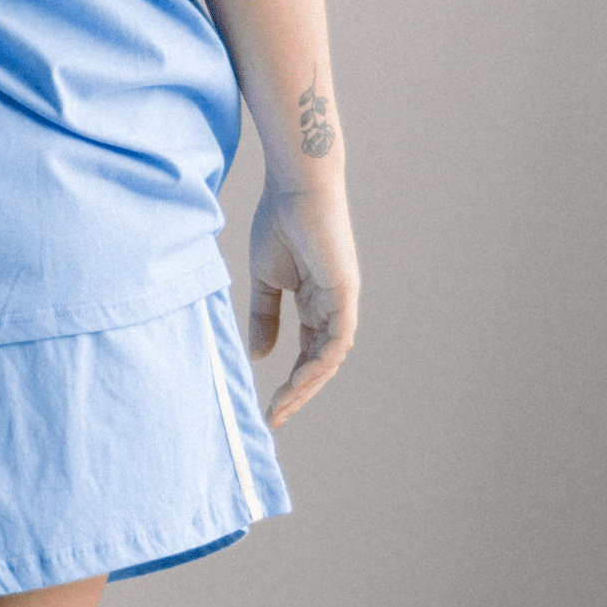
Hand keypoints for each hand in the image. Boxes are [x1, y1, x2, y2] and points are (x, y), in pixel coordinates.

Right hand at [248, 183, 359, 428]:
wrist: (294, 188)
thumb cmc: (279, 223)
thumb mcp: (265, 279)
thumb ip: (264, 316)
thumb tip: (261, 355)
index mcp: (314, 304)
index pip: (307, 354)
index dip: (291, 382)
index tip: (270, 406)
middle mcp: (332, 308)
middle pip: (320, 364)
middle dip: (299, 393)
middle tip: (275, 417)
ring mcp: (341, 303)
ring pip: (330, 358)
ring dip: (307, 386)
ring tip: (282, 406)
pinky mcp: (345, 294)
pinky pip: (336, 340)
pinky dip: (319, 364)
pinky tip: (299, 381)